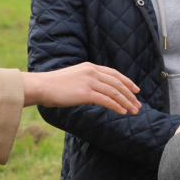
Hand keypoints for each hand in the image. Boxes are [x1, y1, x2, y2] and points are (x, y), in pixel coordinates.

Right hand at [22, 63, 141, 114]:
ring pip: (114, 92)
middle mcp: (92, 72)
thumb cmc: (54, 85)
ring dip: (126, 102)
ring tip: (133, 111)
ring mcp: (89, 82)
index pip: (114, 73)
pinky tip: (122, 112)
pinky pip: (106, 100)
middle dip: (130, 94)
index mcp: (89, 67)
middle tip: (138, 104)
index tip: (136, 89)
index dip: (127, 82)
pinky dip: (117, 106)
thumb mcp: (73, 77)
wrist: (41, 86)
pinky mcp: (86, 93)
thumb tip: (94, 91)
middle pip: (118, 83)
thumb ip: (86, 81)